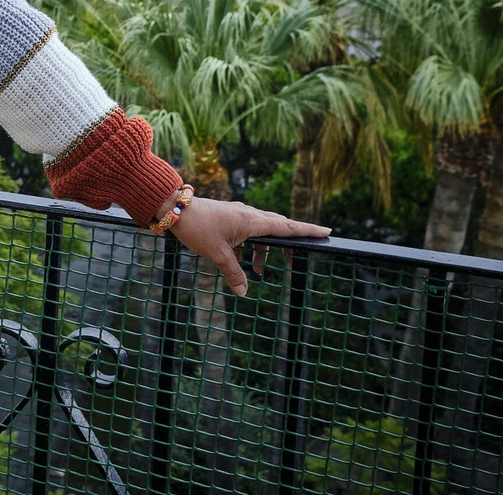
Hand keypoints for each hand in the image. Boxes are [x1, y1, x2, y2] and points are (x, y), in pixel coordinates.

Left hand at [169, 197, 329, 296]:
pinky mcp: (229, 216)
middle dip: (287, 245)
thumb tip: (244, 292)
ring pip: (260, 232)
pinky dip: (248, 246)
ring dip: (263, 251)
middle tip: (294, 260)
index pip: (287, 227)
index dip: (307, 230)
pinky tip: (238, 260)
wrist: (175, 209)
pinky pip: (247, 232)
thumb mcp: (217, 255)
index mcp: (252, 221)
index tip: (326, 231)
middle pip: (278, 228)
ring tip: (258, 270)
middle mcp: (249, 215)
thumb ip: (234, 273)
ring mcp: (239, 214)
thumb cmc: (198, 228)